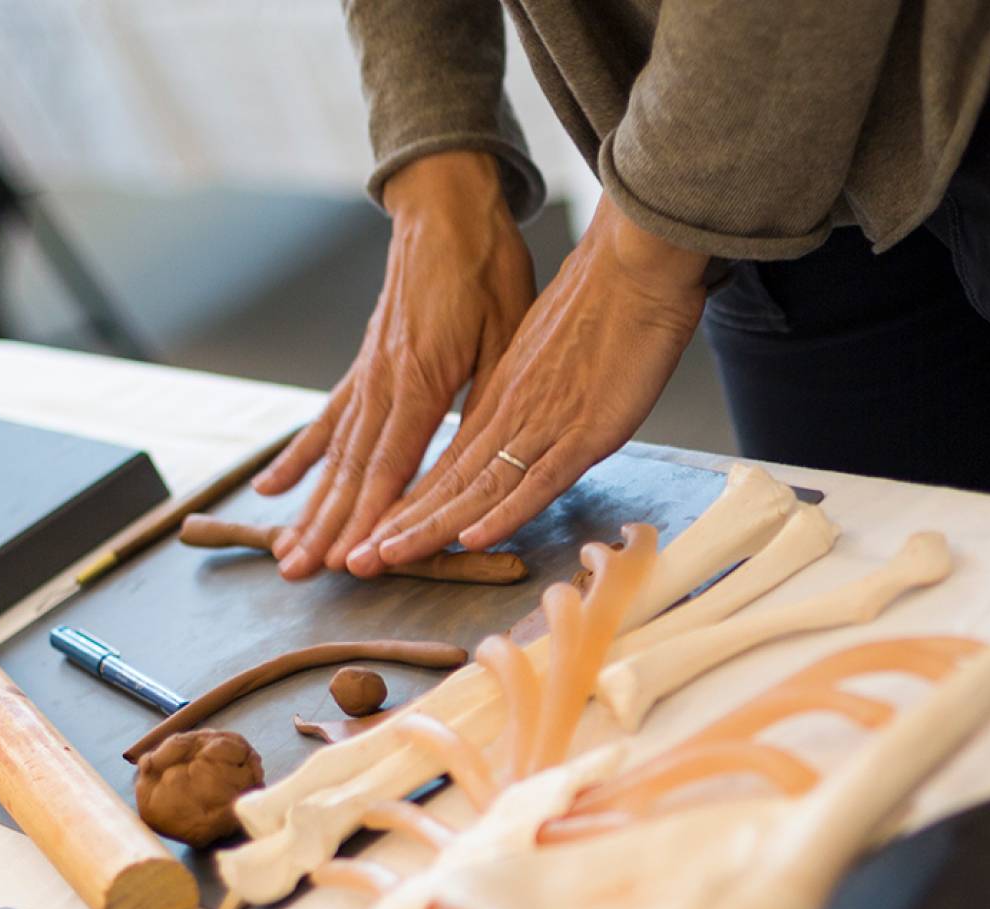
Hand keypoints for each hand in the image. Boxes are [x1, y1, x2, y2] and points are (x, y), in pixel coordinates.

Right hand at [252, 152, 535, 578]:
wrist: (445, 209)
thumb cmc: (485, 268)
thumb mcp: (505, 332)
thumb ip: (486, 397)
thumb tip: (480, 458)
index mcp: (422, 380)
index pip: (392, 466)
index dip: (371, 519)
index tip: (352, 562)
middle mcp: (382, 384)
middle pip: (349, 471)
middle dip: (325, 529)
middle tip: (298, 575)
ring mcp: (366, 377)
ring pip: (332, 455)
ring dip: (308, 508)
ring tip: (286, 552)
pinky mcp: (362, 367)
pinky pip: (325, 421)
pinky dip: (298, 457)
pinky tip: (270, 489)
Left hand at [345, 192, 709, 574]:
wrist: (634, 263)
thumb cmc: (600, 304)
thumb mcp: (545, 355)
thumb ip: (524, 396)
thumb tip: (512, 429)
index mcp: (498, 399)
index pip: (444, 464)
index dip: (406, 503)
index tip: (372, 534)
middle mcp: (508, 415)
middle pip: (445, 482)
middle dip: (398, 526)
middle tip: (355, 563)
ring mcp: (541, 423)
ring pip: (475, 487)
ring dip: (430, 527)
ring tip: (388, 558)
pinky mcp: (582, 431)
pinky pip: (536, 479)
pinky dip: (503, 512)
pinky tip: (472, 537)